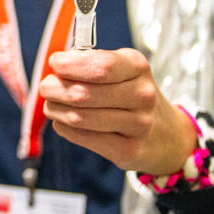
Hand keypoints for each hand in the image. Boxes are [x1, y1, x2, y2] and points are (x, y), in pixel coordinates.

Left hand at [41, 48, 196, 175]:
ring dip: (55, 109)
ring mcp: (138, 125)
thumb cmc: (132, 96)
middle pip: (82, 94)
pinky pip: (82, 137)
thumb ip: (90, 63)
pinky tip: (64, 121)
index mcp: (137, 67)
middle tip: (46, 87)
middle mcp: (142, 95)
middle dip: (54, 89)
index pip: (100, 66)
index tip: (55, 63)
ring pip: (79, 117)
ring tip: (52, 105)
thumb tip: (56, 67)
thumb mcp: (122, 70)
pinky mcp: (128, 150)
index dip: (70, 65)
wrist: (167, 135)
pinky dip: (64, 127)